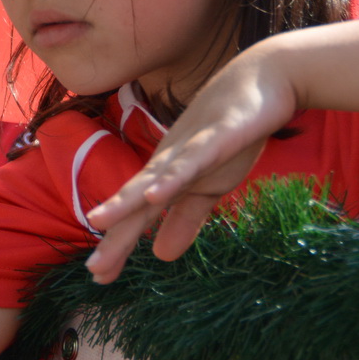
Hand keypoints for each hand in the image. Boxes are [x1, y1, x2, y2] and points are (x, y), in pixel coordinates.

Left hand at [83, 41, 301, 284]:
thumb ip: (185, 218)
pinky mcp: (217, 137)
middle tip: (94, 270)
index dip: (120, 245)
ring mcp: (190, 148)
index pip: (138, 217)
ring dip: (127, 201)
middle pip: (136, 202)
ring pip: (154, 179)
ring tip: (100, 222)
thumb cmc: (233, 134)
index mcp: (168, 178)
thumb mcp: (211, 185)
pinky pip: (192, 160)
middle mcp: (170, 163)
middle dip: (115, 234)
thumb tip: (161, 255)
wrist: (264, 81)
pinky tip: (154, 194)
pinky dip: (172, 177)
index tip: (99, 278)